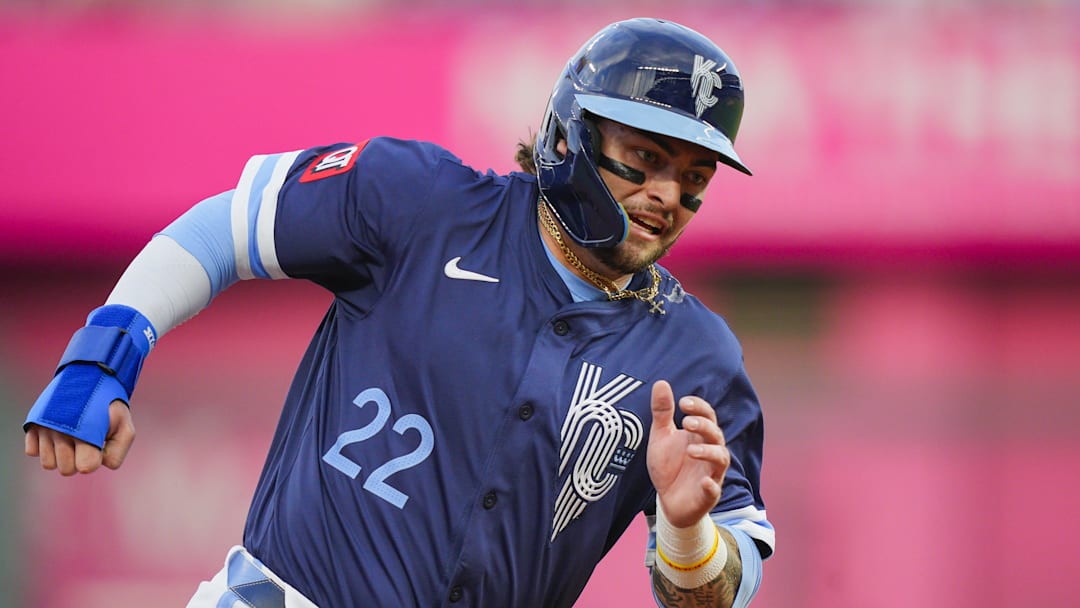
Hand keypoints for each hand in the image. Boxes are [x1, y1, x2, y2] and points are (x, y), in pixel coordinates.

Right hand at [24, 399, 134, 474]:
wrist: (90, 376)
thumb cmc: (109, 406)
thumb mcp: (125, 427)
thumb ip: (117, 453)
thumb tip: (97, 465)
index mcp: (86, 434)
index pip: (84, 468)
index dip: (93, 460)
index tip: (97, 447)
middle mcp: (62, 432)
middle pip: (66, 470)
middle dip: (78, 459)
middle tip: (85, 440)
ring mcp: (45, 428)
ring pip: (48, 464)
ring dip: (60, 454)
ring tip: (71, 436)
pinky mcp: (32, 424)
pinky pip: (32, 451)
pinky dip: (43, 446)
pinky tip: (56, 432)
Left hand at [647, 380, 729, 527]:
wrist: (667, 501)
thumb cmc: (668, 466)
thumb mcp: (660, 437)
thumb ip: (662, 412)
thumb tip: (661, 382)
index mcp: (698, 436)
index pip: (707, 416)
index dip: (699, 407)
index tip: (683, 403)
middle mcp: (709, 452)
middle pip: (716, 435)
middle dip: (704, 426)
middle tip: (686, 422)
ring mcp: (710, 473)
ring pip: (721, 459)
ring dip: (709, 452)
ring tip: (691, 450)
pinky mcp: (707, 495)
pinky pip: (714, 490)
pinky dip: (711, 486)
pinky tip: (704, 482)